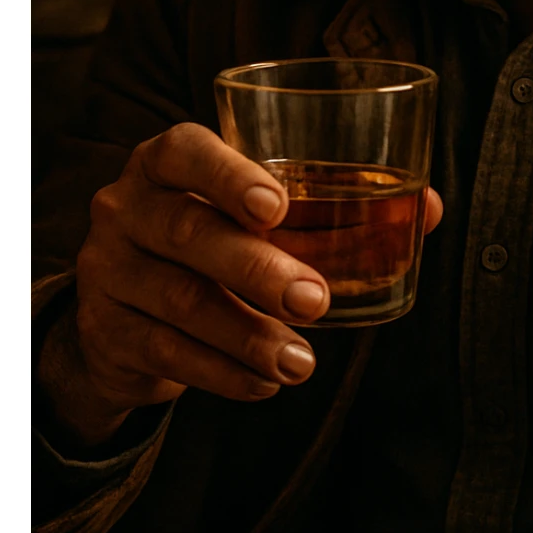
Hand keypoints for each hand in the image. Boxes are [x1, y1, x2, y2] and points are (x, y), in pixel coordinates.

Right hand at [36, 123, 443, 448]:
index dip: (230, 174)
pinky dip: (222, 372)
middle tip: (315, 300)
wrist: (124, 310)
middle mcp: (127, 206)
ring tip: (301, 363)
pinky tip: (264, 383)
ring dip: (248, 335)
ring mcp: (107, 268)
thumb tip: (427, 209)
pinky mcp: (104, 330)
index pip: (185, 150)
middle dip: (257, 269)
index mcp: (165, 160)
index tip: (278, 205)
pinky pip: (165, 353)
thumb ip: (332, 207)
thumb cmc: (214, 240)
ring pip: (179, 300)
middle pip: (188, 231)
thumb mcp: (255, 216)